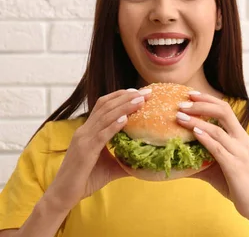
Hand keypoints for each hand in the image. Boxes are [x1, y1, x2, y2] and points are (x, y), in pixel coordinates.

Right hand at [45, 88, 150, 209]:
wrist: (63, 195)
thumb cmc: (85, 180)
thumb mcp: (110, 167)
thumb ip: (125, 160)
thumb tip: (146, 161)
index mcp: (89, 131)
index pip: (104, 106)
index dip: (120, 96)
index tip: (138, 92)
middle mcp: (85, 131)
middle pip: (106, 106)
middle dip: (127, 97)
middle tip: (146, 92)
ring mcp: (83, 139)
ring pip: (104, 117)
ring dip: (124, 107)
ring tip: (140, 100)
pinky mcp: (84, 151)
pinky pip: (100, 135)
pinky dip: (113, 126)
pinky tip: (125, 120)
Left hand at [175, 93, 248, 219]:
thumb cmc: (238, 185)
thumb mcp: (219, 167)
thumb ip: (202, 159)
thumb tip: (177, 159)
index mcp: (240, 137)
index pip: (225, 109)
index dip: (208, 100)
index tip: (191, 95)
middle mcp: (242, 140)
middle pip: (224, 111)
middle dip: (202, 104)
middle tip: (182, 102)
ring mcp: (240, 152)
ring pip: (218, 129)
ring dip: (197, 120)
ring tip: (179, 116)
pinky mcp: (235, 166)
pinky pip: (218, 148)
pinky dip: (205, 138)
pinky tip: (193, 132)